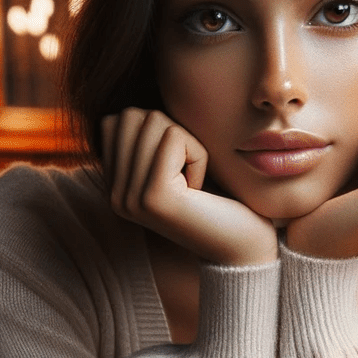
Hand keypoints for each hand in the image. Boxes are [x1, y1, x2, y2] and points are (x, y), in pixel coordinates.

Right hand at [102, 108, 277, 265]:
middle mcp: (114, 195)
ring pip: (154, 121)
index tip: (179, 168)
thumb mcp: (177, 163)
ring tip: (194, 183)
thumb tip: (134, 108)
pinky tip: (200, 189)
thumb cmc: (220, 201)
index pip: (116, 120)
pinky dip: (198, 154)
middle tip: (189, 173)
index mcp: (114, 187)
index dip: (158, 129)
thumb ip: (150, 138)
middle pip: (132, 115)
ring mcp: (129, 198)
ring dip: (189, 144)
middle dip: (172, 131)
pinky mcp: (153, 196)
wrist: (243, 249)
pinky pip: (175, 137)